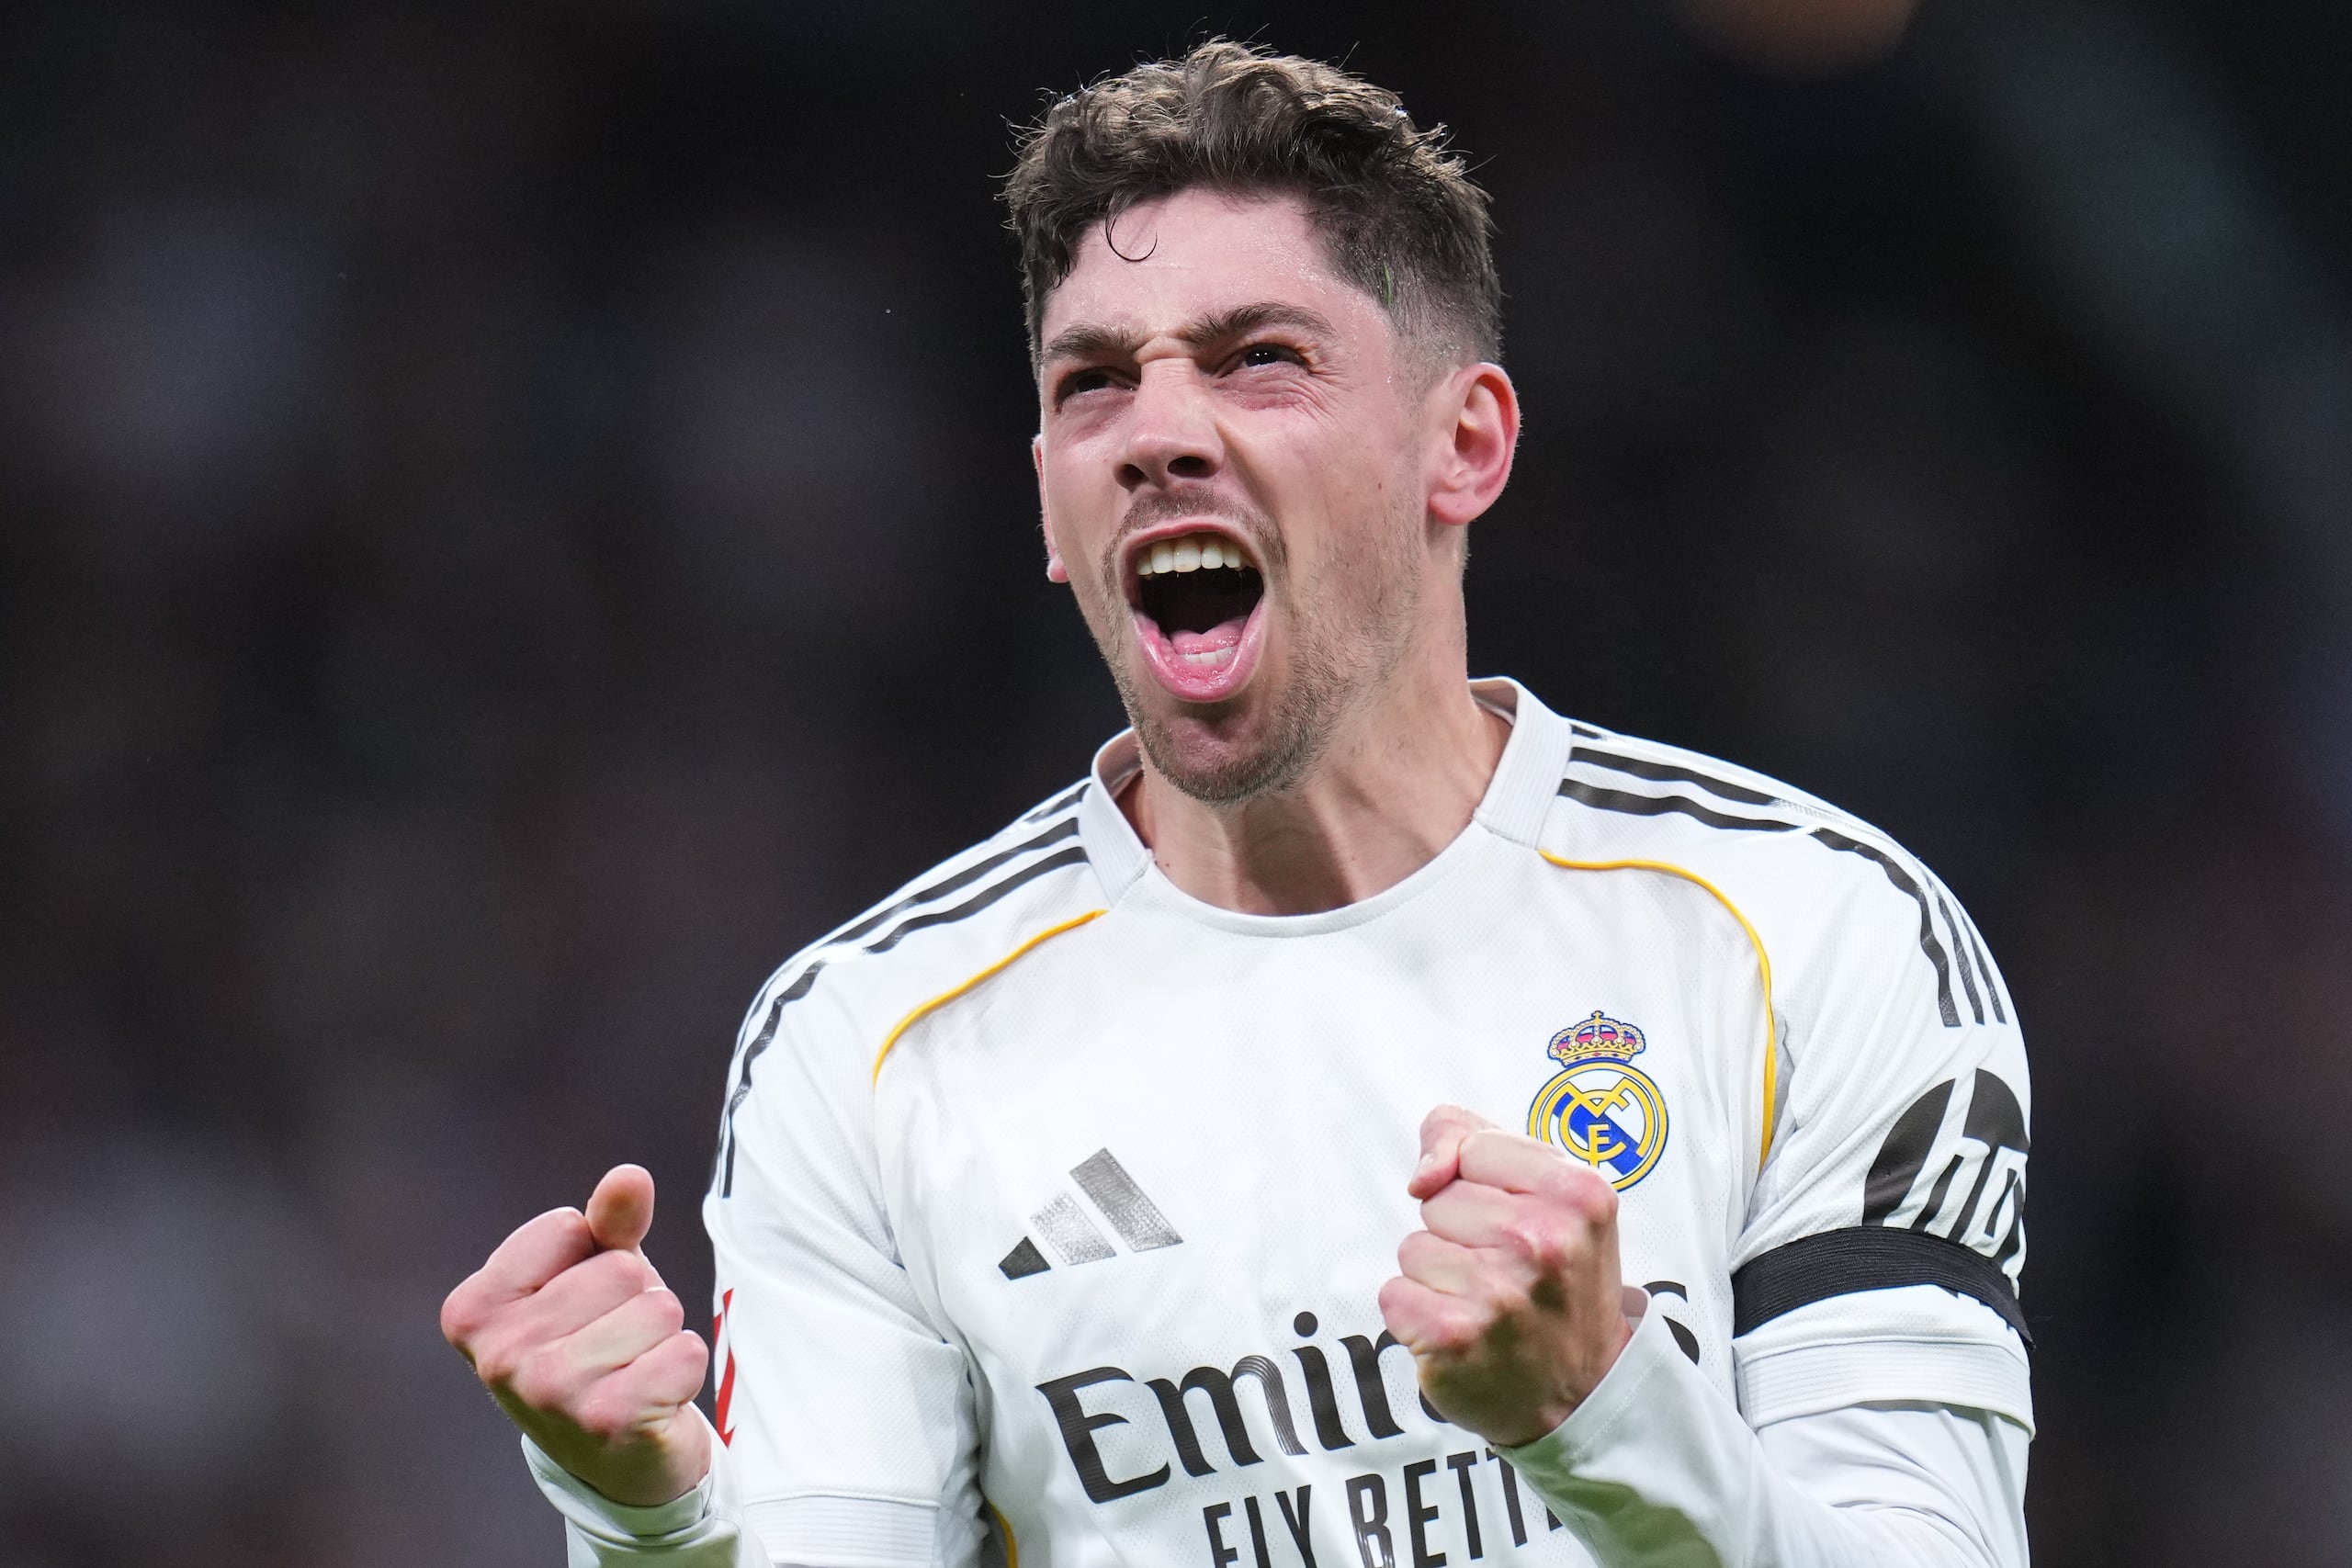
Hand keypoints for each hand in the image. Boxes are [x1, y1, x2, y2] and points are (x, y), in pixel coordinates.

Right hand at [440, 1164, 711, 1505]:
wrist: (619, 1455)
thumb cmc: (600, 1343)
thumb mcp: (596, 1273)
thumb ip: (608, 1221)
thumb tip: (629, 1176)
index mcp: (473, 1311)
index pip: (566, 1226)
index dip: (592, 1257)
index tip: (577, 1306)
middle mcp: (500, 1357)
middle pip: (620, 1270)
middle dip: (635, 1300)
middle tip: (614, 1346)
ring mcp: (550, 1394)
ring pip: (658, 1308)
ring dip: (662, 1336)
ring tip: (633, 1371)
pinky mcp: (608, 1423)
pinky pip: (685, 1352)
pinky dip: (685, 1369)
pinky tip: (655, 1400)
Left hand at [1377, 1105, 1637, 1447]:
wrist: (1581, 1398)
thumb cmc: (1558, 1286)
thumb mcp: (1553, 1197)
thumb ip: (1477, 1141)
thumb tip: (1422, 1174)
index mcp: (1579, 1194)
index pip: (1473, 1146)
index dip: (1478, 1184)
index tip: (1513, 1222)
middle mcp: (1543, 1240)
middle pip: (1438, 1199)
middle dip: (1459, 1233)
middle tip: (1507, 1275)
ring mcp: (1498, 1291)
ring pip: (1413, 1246)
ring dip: (1438, 1277)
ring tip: (1488, 1305)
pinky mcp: (1454, 1335)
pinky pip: (1393, 1293)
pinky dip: (1417, 1315)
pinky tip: (1462, 1334)